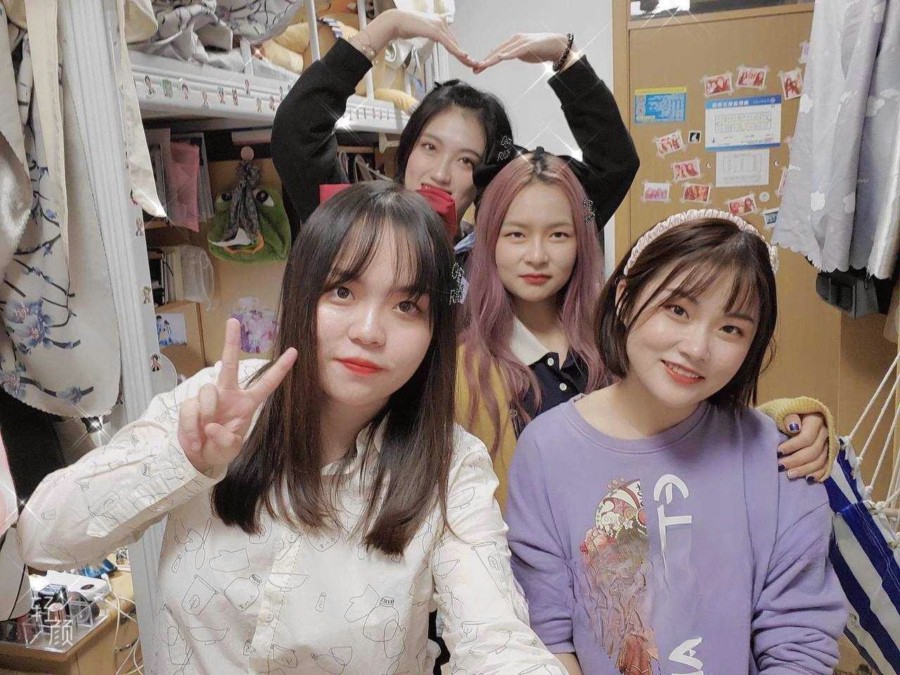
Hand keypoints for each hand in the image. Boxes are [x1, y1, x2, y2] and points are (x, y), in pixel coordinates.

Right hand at [177, 319, 297, 473]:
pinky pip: (190, 409)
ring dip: (207, 413)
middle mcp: (228, 394)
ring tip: (205, 432)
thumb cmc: (220, 448)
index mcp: (247, 403)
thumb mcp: (230, 449)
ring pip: (208, 391)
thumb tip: (212, 427)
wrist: (196, 456)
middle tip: (233, 321)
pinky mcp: (190, 404)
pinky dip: (191, 427)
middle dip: (231, 342)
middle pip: (230, 364)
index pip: (267, 384)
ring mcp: (209, 397)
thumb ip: (226, 440)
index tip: (294, 352)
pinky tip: (195, 436)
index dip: (280, 369)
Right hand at [361, 9, 476, 67]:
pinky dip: (457, 51)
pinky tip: (464, 56)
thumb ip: (431, 34)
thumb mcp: (422, 32)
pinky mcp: (435, 31)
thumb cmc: (405, 27)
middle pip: (455, 43)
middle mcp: (442, 22)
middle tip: (474, 65)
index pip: (451, 41)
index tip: (467, 60)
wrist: (395, 21)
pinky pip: (448, 44)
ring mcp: (439, 26)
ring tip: (472, 64)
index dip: (459, 51)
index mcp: (439, 23)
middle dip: (464, 56)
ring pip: (454, 44)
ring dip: (464, 56)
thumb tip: (435, 39)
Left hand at [472, 33, 573, 73]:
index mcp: (513, 42)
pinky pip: (517, 51)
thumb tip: (503, 56)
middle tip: (475, 69)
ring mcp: (522, 42)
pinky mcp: (529, 45)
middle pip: (497, 51)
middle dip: (486, 60)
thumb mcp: (524, 53)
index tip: (477, 68)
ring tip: (483, 65)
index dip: (487, 60)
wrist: (558, 46)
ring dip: (493, 59)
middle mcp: (516, 40)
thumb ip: (514, 54)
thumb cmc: (541, 50)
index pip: (497, 52)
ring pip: (504, 51)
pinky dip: (508, 54)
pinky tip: (501, 57)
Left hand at [777, 413, 829, 481]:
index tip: (778, 452)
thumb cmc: (784, 412)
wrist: (790, 415)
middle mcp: (826, 431)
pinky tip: (808, 479)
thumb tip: (794, 428)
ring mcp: (829, 443)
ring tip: (790, 474)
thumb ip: (788, 417)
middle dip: (796, 460)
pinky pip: (828, 466)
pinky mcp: (830, 452)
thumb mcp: (782, 410)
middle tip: (780, 466)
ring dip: (805, 469)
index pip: (807, 437)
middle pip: (814, 451)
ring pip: (821, 460)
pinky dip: (818, 473)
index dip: (792, 446)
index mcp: (816, 418)